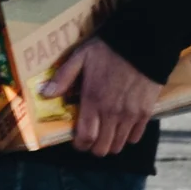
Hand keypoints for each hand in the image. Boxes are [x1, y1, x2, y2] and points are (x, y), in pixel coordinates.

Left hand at [42, 38, 164, 157]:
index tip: (77, 142)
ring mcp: (130, 114)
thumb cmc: (108, 49)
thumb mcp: (80, 57)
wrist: (143, 41)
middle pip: (103, 148)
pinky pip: (136, 136)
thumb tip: (44, 93)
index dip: (80, 145)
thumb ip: (63, 78)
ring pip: (119, 145)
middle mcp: (112, 113)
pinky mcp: (146, 112)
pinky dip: (128, 136)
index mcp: (93, 100)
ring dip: (110, 144)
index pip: (86, 138)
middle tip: (91, 138)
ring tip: (106, 134)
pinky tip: (123, 126)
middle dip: (94, 147)